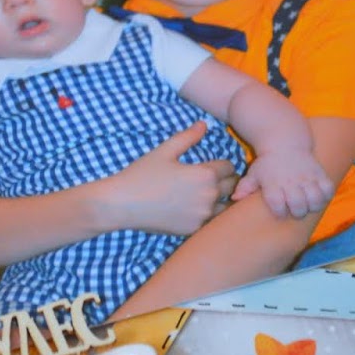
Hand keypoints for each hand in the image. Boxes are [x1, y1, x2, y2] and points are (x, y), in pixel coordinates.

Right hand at [97, 122, 240, 236]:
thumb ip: (188, 137)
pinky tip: (197, 209)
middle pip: (232, 186)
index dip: (223, 163)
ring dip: (221, 200)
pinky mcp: (193, 229)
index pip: (229, 167)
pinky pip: (211, 221)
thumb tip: (204, 124)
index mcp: (205, 175)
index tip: (215, 165)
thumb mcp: (165, 151)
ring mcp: (202, 216)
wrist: (122, 204)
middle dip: (226, 180)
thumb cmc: (142, 174)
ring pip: (226, 206)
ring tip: (209, 195)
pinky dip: (209, 215)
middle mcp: (209, 196)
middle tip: (215, 179)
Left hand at [231, 147, 334, 218]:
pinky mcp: (319, 173)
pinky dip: (325, 195)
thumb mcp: (254, 173)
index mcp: (273, 183)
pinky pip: (328, 189)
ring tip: (308, 204)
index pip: (278, 205)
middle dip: (297, 212)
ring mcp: (307, 176)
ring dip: (313, 205)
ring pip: (316, 199)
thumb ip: (245, 187)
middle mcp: (290, 180)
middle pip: (298, 205)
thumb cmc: (268, 164)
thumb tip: (235, 198)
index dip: (279, 212)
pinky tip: (318, 195)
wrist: (285, 141)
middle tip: (295, 209)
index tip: (279, 211)